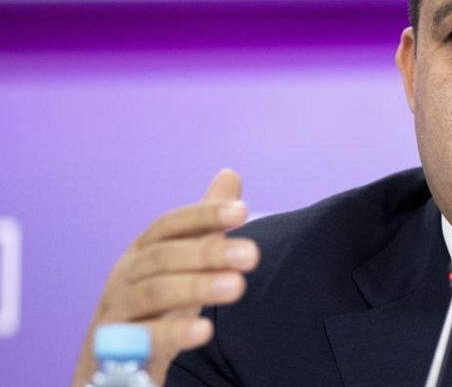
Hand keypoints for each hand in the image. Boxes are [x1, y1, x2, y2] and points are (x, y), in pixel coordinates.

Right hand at [72, 169, 259, 386]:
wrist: (112, 363)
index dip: (204, 215)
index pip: (170, 225)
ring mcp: (116, 310)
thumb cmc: (155, 304)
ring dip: (196, 286)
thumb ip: (204, 224)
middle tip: (252, 254)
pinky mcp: (113, 350)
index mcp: (143, 250)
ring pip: (152, 293)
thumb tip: (230, 175)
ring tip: (237, 286)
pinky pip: (141, 339)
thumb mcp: (182, 263)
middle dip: (208, 252)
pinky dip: (172, 333)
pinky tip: (204, 330)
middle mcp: (126, 274)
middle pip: (164, 257)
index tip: (243, 210)